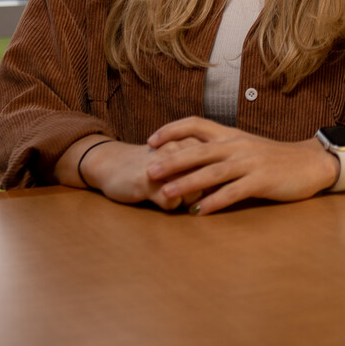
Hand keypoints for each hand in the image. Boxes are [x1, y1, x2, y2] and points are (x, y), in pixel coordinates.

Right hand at [79, 136, 207, 209]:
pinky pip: (170, 200)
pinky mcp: (146, 181)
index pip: (219, 164)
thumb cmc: (155, 164)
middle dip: (208, 192)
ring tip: (180, 198)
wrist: (113, 164)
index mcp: (189, 140)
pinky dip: (171, 205)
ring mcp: (162, 164)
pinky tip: (165, 201)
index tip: (213, 185)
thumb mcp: (181, 156)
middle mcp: (177, 149)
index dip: (219, 180)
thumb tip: (230, 179)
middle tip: (196, 195)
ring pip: (193, 190)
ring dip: (191, 200)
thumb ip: (204, 162)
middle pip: (209, 178)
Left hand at [145, 117, 339, 215]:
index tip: (151, 141)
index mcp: (231, 135)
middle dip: (171, 160)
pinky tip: (200, 211)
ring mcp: (250, 162)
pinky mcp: (262, 180)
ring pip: (213, 171)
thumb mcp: (246, 148)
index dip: (172, 130)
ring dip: (188, 182)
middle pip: (198, 149)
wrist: (310, 163)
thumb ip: (221, 152)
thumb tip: (191, 163)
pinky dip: (215, 201)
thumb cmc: (275, 159)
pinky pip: (234, 191)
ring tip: (167, 193)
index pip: (196, 123)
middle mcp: (237, 145)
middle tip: (148, 170)